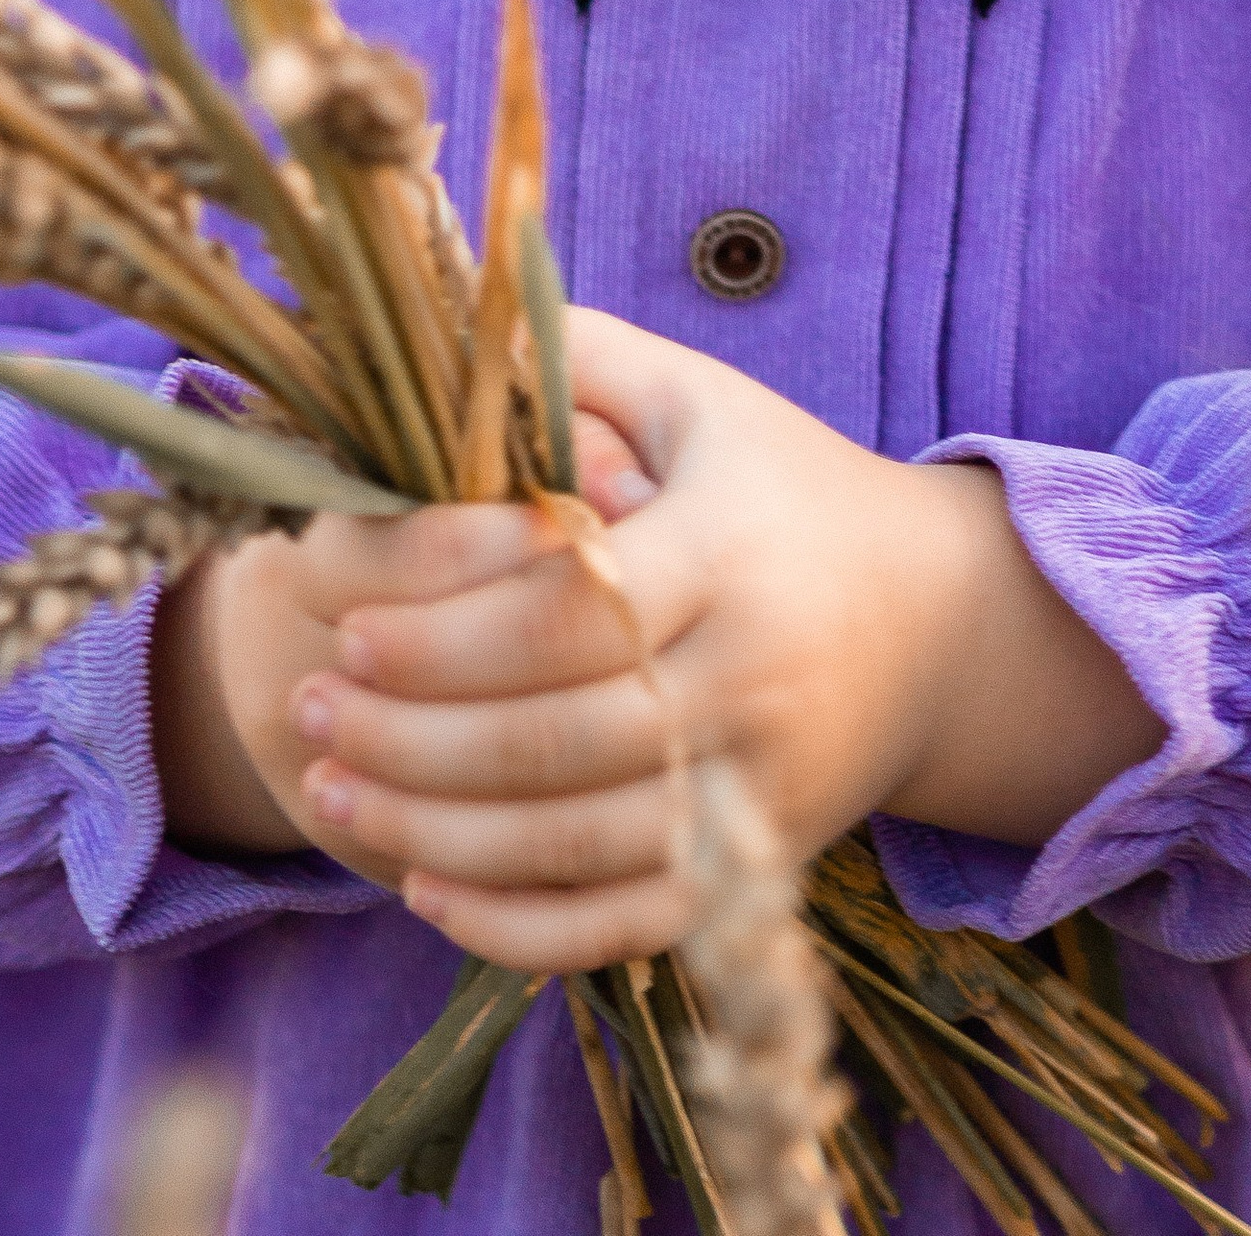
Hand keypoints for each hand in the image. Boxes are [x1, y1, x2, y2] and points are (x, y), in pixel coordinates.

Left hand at [166, 310, 1160, 971]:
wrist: (942, 623)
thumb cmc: (785, 488)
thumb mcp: (697, 397)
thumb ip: (574, 357)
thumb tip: (438, 321)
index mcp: (724, 550)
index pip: (566, 605)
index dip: (441, 624)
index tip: (344, 615)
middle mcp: (747, 677)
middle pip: (555, 735)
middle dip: (410, 735)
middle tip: (309, 707)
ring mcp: (756, 789)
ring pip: (578, 842)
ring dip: (435, 831)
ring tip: (329, 791)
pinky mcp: (755, 870)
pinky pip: (627, 926)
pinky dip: (520, 928)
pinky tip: (424, 889)